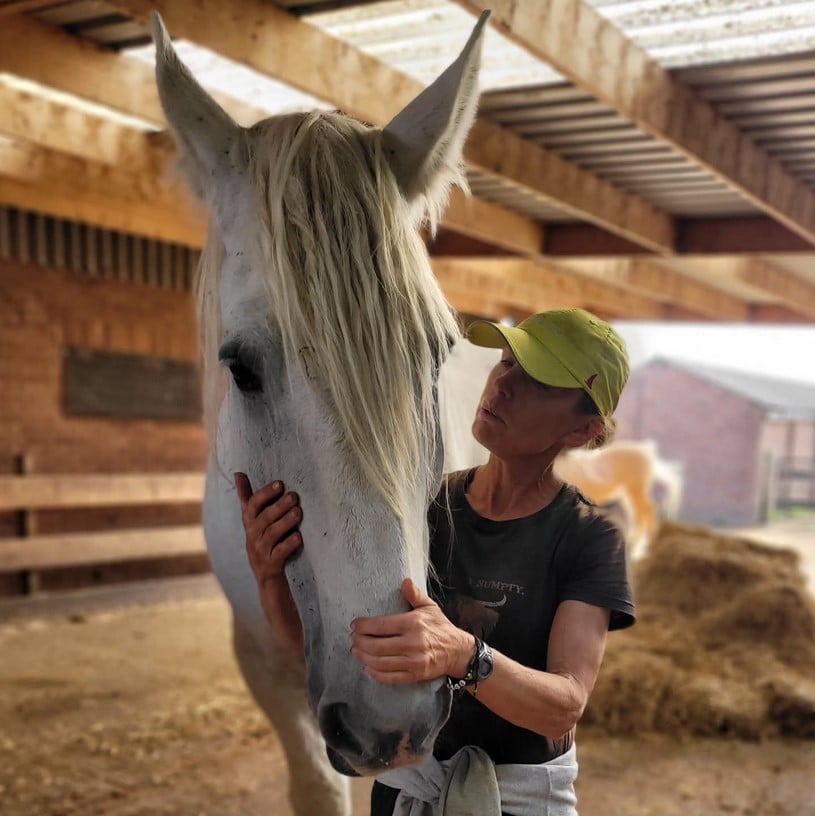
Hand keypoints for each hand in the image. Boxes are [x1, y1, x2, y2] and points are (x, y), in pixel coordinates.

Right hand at [235, 472, 304, 656]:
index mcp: (250, 527)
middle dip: (277, 506)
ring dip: (284, 523)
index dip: (263, 494)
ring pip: (269, 536)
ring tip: (298, 513)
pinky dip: (288, 546)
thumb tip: (238, 473)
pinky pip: (277, 556)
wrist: (269, 586)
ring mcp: (259, 555)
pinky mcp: (270, 570)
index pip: (250, 506)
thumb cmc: (265, 547)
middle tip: (294, 496)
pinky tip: (298, 538)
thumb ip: (248, 498)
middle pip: (261, 520)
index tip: (279, 484)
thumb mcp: (257, 523)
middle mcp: (252, 540)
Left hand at [351, 578, 474, 684]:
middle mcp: (412, 643)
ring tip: (356, 651)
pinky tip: (368, 666)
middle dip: (360, 642)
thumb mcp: (430, 607)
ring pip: (380, 662)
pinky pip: (389, 677)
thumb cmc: (441, 627)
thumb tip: (404, 581)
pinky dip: (375, 673)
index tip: (355, 625)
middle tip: (353, 639)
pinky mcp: (414, 676)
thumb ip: (415, 595)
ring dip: (364, 657)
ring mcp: (413, 662)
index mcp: (413, 624)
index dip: (364, 626)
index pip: (381, 625)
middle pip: (377, 645)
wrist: (458, 652)